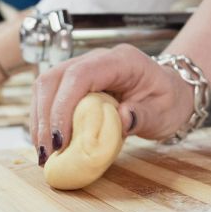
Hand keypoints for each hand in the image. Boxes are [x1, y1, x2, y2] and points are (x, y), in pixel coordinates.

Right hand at [30, 44, 193, 164]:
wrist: (170, 91)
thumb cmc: (168, 100)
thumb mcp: (165, 113)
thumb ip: (144, 115)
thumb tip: (122, 118)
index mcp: (121, 61)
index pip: (80, 75)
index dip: (64, 106)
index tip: (60, 140)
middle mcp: (96, 59)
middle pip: (54, 78)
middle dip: (44, 117)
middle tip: (46, 152)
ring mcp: (82, 67)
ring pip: (45, 85)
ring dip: (39, 119)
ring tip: (43, 152)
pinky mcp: (74, 82)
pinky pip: (50, 95)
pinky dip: (44, 119)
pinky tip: (47, 142)